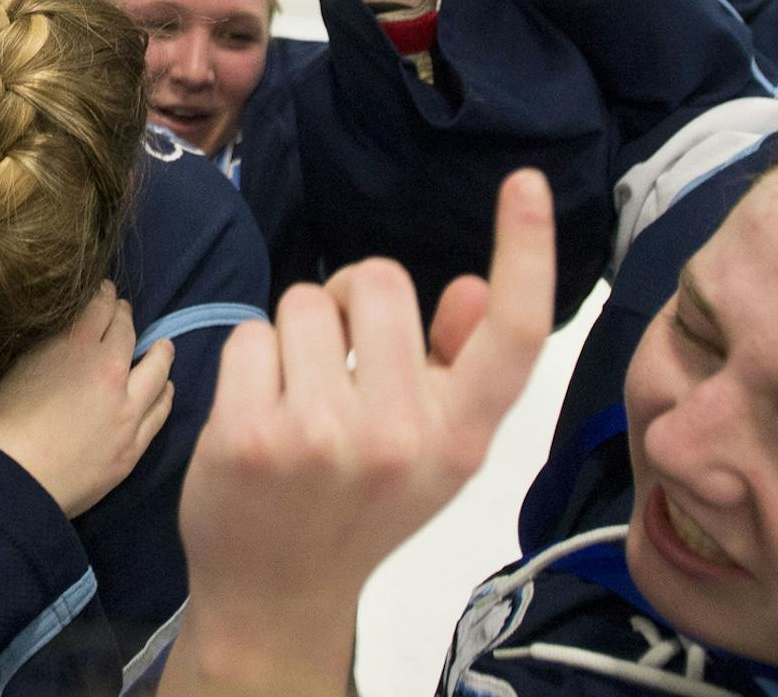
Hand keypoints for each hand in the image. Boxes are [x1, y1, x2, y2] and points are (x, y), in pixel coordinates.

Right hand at [0, 282, 175, 518]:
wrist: (11, 479)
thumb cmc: (4, 422)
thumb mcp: (24, 365)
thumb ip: (56, 345)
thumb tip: (75, 332)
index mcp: (77, 347)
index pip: (101, 308)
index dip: (105, 295)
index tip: (107, 292)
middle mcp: (111, 373)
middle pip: (129, 333)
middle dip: (126, 318)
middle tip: (125, 313)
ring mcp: (127, 412)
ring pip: (158, 371)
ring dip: (160, 353)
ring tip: (163, 348)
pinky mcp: (133, 446)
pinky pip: (160, 412)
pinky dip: (164, 394)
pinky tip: (164, 388)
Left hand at [162, 172, 555, 696]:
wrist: (277, 596)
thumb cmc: (356, 506)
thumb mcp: (431, 451)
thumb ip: (456, 367)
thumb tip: (471, 285)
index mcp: (463, 439)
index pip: (514, 337)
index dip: (527, 253)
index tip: (524, 182)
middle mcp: (403, 437)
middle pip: (379, 279)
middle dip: (350, 300)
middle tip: (339, 361)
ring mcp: (324, 438)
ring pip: (305, 301)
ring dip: (295, 334)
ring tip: (297, 398)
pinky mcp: (251, 436)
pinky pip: (252, 334)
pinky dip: (250, 362)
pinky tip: (256, 418)